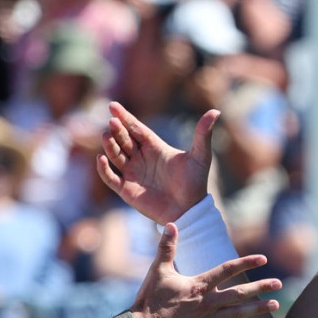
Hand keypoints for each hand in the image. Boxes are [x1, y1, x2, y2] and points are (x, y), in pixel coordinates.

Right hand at [97, 101, 217, 223]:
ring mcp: (133, 174)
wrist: (189, 211)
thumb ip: (203, 134)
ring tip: (107, 135)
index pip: (136, 128)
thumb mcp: (200, 156)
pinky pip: (111, 178)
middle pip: (124, 140)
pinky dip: (104, 169)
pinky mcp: (127, 190)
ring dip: (110, 146)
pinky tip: (101, 159)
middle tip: (112, 122)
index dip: (125, 117)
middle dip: (117, 130)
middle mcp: (141, 158)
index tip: (113, 106)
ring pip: (116, 155)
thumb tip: (215, 111)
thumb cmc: (195, 183)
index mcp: (155, 147)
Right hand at [130, 223, 281, 317]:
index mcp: (199, 284)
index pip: (227, 270)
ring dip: (257, 309)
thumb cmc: (150, 298)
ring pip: (238, 313)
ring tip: (275, 305)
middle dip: (261, 288)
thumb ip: (167, 246)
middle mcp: (208, 302)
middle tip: (279, 284)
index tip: (263, 259)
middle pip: (240, 293)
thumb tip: (170, 224)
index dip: (246, 263)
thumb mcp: (158, 269)